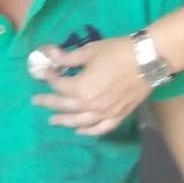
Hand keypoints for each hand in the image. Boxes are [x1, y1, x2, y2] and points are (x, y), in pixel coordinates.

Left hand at [30, 36, 150, 135]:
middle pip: (65, 105)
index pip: (58, 85)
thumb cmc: (116, 52)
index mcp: (80, 88)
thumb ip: (67, 58)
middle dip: (49, 102)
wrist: (147, 60)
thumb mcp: (88, 51)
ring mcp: (105, 113)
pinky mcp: (119, 115)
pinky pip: (101, 128)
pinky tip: (80, 131)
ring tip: (53, 121)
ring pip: (80, 121)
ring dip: (64, 121)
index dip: (49, 77)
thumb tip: (49, 54)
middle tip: (37, 101)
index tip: (45, 72)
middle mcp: (90, 105)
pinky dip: (89, 131)